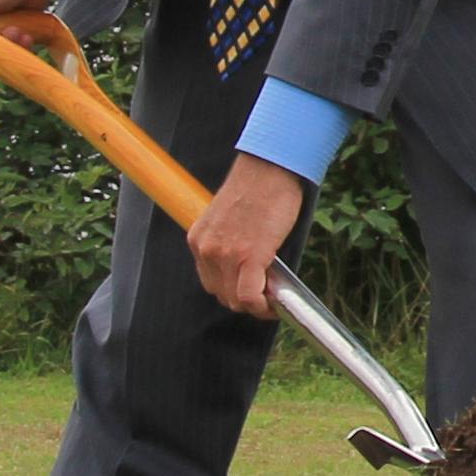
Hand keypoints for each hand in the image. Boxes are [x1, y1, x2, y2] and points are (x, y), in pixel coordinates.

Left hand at [188, 152, 309, 319]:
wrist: (269, 168)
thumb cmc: (256, 188)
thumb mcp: (229, 219)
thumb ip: (229, 244)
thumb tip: (248, 270)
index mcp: (199, 239)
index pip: (210, 281)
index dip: (232, 290)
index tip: (250, 290)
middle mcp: (206, 249)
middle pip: (221, 295)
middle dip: (244, 300)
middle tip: (266, 296)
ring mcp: (225, 255)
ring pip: (236, 301)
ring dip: (256, 306)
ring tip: (273, 299)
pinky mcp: (249, 257)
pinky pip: (250, 297)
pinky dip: (263, 307)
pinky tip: (276, 304)